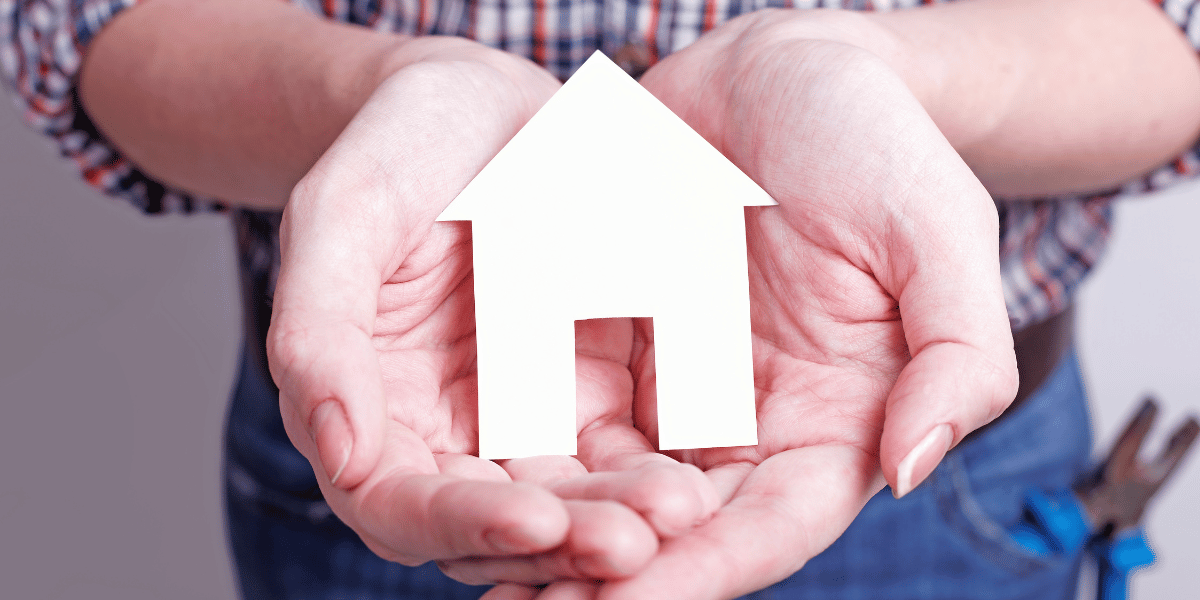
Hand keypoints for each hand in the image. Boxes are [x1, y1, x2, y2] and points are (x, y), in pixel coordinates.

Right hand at [267, 40, 715, 577]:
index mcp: (368, 409)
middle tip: (635, 544)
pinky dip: (654, 472)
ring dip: (621, 521)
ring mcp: (521, 422)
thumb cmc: (399, 148)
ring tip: (680, 515)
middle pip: (495, 526)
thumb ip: (319, 331)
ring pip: (569, 503)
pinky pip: (623, 452)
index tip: (535, 520)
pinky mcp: (590, 397)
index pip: (398, 503)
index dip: (460, 523)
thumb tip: (337, 454)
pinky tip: (702, 475)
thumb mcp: (343, 216)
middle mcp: (444, 436)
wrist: (486, 109)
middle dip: (564, 541)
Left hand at [471, 10, 1018, 598]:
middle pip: (678, 528)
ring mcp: (684, 384)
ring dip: (552, 532)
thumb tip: (910, 469)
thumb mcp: (937, 230)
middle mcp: (755, 422)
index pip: (768, 523)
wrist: (782, 63)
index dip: (697, 572)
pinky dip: (527, 454)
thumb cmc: (873, 136)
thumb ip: (954, 355)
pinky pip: (568, 409)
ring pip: (612, 484)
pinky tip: (469, 479)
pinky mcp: (623, 342)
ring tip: (475, 562)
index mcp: (837, 418)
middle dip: (604, 574)